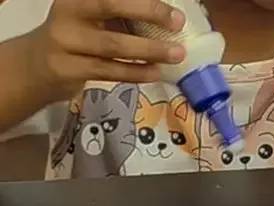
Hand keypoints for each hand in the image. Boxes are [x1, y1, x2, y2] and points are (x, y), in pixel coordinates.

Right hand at [24, 0, 186, 101]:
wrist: (38, 65)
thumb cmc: (78, 36)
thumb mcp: (94, 17)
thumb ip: (122, 15)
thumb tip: (167, 17)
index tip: (170, 6)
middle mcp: (68, 11)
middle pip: (109, 5)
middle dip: (148, 12)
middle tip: (177, 22)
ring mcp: (64, 40)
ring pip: (112, 44)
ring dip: (149, 50)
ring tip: (176, 54)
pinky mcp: (66, 68)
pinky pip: (108, 71)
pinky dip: (136, 72)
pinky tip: (156, 73)